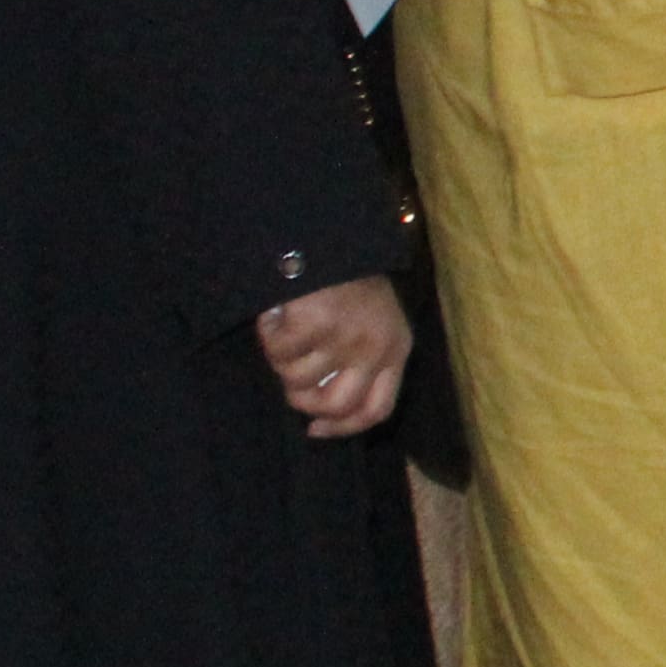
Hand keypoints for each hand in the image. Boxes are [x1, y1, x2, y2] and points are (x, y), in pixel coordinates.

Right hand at [255, 278, 409, 439]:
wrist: (329, 237)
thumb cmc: (346, 282)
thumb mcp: (371, 324)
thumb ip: (358, 364)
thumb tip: (321, 417)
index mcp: (396, 348)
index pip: (377, 410)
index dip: (343, 429)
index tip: (314, 429)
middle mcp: (377, 347)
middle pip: (336, 406)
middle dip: (304, 401)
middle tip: (290, 379)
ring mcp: (347, 336)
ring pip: (298, 379)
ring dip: (282, 360)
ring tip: (287, 329)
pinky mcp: (316, 324)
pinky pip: (279, 352)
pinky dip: (269, 334)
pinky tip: (276, 314)